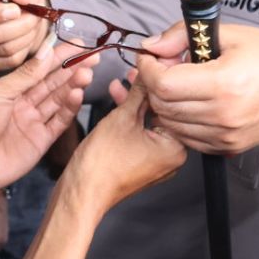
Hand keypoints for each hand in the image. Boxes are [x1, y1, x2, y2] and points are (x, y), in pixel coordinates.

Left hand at [0, 42, 92, 191]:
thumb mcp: (0, 92)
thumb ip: (26, 74)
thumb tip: (46, 51)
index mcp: (11, 90)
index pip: (40, 69)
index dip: (59, 57)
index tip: (79, 45)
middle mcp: (24, 104)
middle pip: (53, 84)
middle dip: (72, 70)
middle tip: (91, 58)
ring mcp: (33, 122)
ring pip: (58, 100)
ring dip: (73, 86)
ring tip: (86, 74)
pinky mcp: (41, 141)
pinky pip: (59, 121)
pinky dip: (69, 108)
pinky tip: (77, 94)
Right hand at [64, 73, 185, 215]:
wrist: (83, 191)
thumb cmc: (102, 164)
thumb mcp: (123, 117)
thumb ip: (139, 91)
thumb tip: (148, 72)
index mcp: (176, 148)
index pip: (175, 106)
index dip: (161, 84)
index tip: (152, 67)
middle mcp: (172, 157)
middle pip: (163, 114)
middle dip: (146, 91)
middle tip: (134, 72)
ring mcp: (157, 161)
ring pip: (150, 122)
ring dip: (135, 103)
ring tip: (120, 84)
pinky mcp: (143, 162)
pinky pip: (142, 134)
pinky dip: (131, 119)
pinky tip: (118, 101)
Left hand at [134, 22, 258, 155]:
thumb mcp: (232, 34)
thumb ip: (184, 37)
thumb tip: (152, 47)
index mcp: (223, 83)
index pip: (164, 83)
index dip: (148, 68)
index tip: (151, 57)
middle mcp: (223, 114)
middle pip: (163, 105)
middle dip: (153, 84)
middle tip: (164, 68)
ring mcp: (226, 136)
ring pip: (171, 125)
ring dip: (165, 104)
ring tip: (178, 85)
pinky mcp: (229, 148)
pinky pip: (188, 139)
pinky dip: (181, 122)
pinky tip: (191, 103)